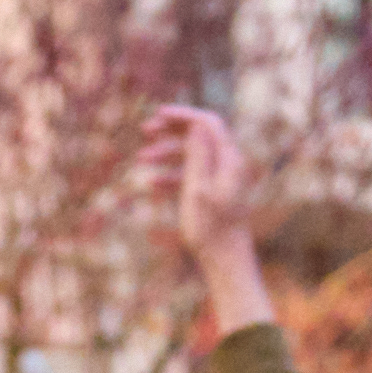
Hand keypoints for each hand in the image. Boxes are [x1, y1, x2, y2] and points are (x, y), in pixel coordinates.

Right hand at [143, 105, 273, 335]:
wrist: (224, 257)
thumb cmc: (211, 226)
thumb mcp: (199, 189)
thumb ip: (198, 156)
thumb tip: (195, 126)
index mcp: (230, 159)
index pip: (208, 123)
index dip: (183, 115)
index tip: (158, 115)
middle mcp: (228, 164)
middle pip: (199, 135)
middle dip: (171, 131)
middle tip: (145, 131)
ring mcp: (221, 178)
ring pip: (191, 155)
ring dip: (166, 154)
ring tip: (141, 159)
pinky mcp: (212, 191)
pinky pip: (191, 174)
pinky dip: (171, 175)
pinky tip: (152, 184)